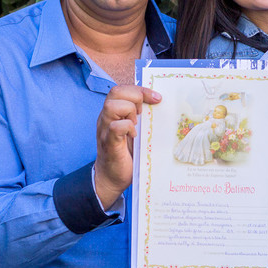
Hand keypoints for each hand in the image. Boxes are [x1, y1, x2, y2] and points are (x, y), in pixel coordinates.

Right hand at [94, 85, 161, 209]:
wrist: (112, 178)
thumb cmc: (127, 154)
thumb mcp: (136, 131)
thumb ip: (142, 118)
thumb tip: (162, 105)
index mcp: (114, 113)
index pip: (122, 89)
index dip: (140, 89)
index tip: (157, 98)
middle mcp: (107, 118)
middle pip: (115, 92)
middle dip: (135, 96)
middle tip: (144, 112)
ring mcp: (105, 130)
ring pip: (111, 106)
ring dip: (129, 111)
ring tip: (137, 124)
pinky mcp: (109, 144)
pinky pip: (114, 127)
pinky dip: (127, 127)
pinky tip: (134, 136)